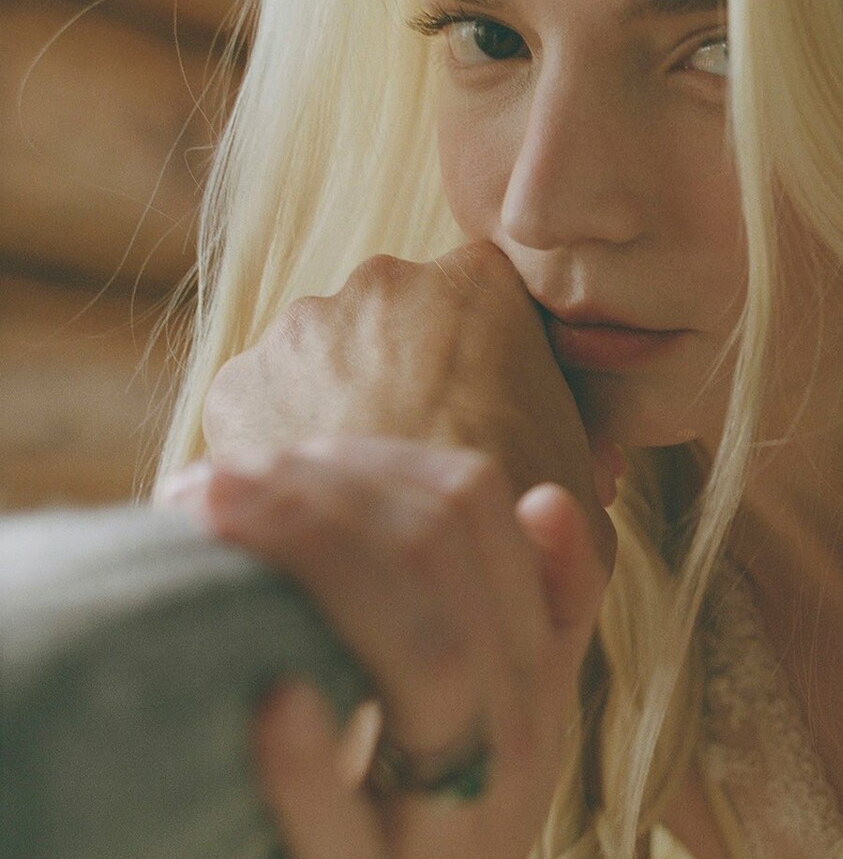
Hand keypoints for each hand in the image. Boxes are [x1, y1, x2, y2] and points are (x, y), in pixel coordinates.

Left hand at [167, 434, 605, 858]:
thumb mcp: (514, 720)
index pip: (475, 509)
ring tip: (212, 523)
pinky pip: (343, 841)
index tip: (273, 464)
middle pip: (446, 565)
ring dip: (312, 576)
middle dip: (323, 497)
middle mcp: (504, 735)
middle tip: (214, 481)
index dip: (369, 459)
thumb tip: (555, 497)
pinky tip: (267, 697)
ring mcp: (442, 829)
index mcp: (526, 672)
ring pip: (419, 673)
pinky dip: (306, 768)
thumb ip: (543, 611)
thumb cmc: (451, 846)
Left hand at [193, 240, 621, 569]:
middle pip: (400, 326)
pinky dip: (287, 447)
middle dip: (412, 382)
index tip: (494, 429)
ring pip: (326, 364)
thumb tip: (587, 463)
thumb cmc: (511, 532)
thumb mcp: (582, 492)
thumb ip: (579, 451)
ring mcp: (303, 327)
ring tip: (366, 494)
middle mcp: (385, 280)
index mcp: (480, 283)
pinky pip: (267, 411)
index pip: (489, 309)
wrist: (402, 578)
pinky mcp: (239, 381)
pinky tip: (316, 505)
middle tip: (427, 460)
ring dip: (344, 410)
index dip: (494, 373)